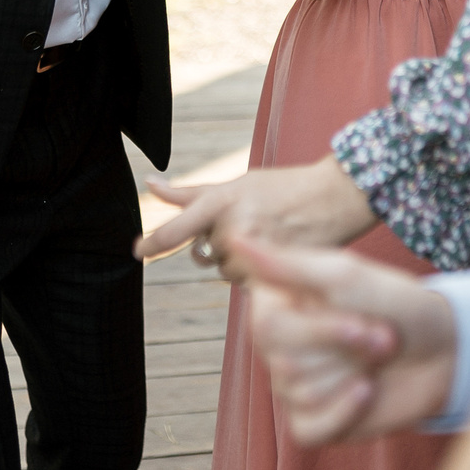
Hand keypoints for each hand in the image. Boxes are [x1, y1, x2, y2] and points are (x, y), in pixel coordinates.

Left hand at [136, 156, 379, 279]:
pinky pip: (249, 284)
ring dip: (241, 263)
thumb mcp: (235, 184)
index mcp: (223, 201)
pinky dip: (258, 275)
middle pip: (207, 255)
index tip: (136, 250)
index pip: (178, 228)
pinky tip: (278, 252)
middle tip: (252, 225)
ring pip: (228, 273)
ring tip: (269, 237)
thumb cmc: (282, 187)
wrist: (334, 196)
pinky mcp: (274, 271)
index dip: (154, 241)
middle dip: (222, 246)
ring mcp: (255, 251)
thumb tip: (150, 184)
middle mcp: (235, 226)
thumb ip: (190, 193)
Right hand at [238, 235, 460, 446]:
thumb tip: (234, 238)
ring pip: (302, 393)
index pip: (268, 327)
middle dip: (347, 351)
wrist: (442, 349)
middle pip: (286, 363)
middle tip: (381, 337)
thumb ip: (290, 264)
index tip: (363, 317)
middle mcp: (277, 346)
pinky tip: (367, 391)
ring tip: (377, 358)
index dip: (323, 329)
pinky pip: (310, 428)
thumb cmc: (394, 303)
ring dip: (354, 374)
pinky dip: (346, 412)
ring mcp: (291, 387)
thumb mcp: (348, 275)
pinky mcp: (312, 422)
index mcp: (277, 305)